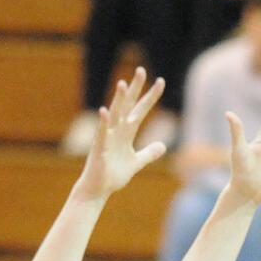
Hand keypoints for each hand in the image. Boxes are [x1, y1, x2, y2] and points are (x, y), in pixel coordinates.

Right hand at [74, 67, 167, 199]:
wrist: (97, 190)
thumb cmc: (113, 175)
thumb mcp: (136, 163)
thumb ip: (148, 153)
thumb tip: (163, 145)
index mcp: (126, 133)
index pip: (140, 110)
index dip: (150, 97)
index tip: (161, 82)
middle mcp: (116, 131)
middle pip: (127, 106)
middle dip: (134, 89)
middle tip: (141, 70)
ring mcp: (107, 139)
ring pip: (113, 116)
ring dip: (118, 100)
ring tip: (123, 84)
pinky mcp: (99, 150)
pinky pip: (101, 135)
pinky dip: (103, 124)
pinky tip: (104, 111)